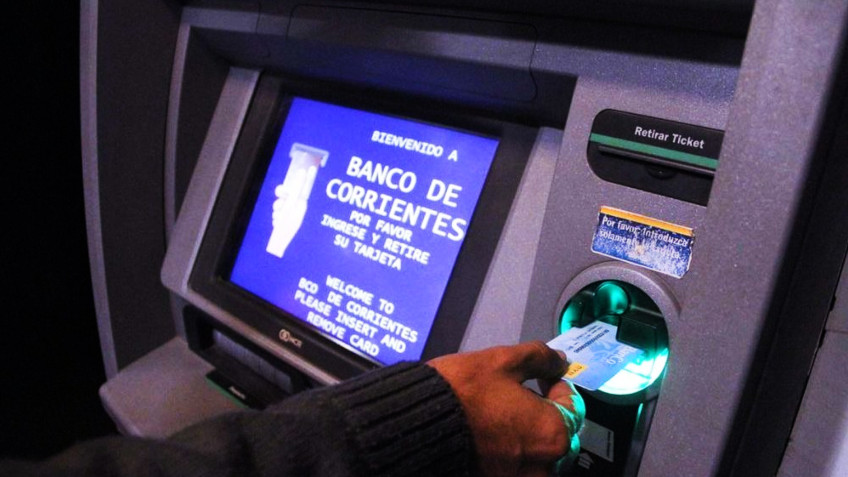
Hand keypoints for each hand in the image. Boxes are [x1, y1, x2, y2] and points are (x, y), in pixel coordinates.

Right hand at [428, 341, 584, 476]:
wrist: (413, 425)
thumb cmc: (458, 395)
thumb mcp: (502, 361)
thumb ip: (538, 357)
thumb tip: (557, 359)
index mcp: (552, 433)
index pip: (573, 406)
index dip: (558, 384)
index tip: (545, 376)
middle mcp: (541, 464)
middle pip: (559, 436)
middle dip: (546, 414)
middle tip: (523, 395)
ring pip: (537, 456)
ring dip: (528, 436)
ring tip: (503, 415)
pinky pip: (515, 467)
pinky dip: (509, 452)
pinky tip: (490, 434)